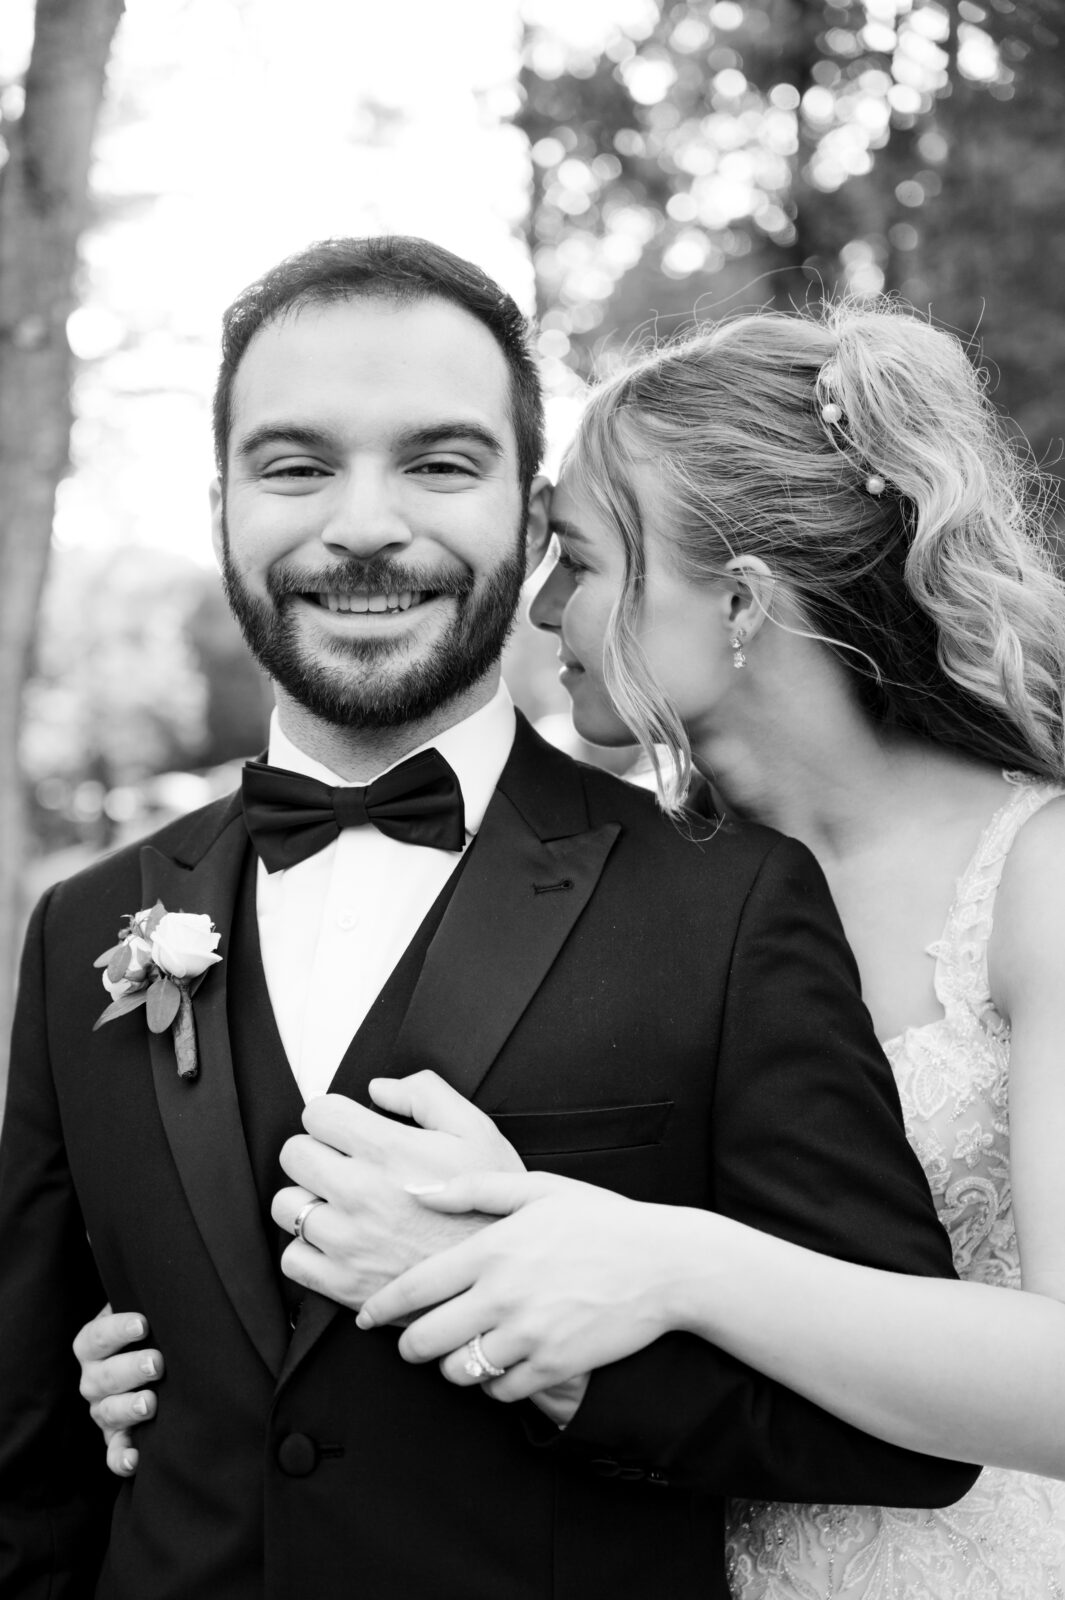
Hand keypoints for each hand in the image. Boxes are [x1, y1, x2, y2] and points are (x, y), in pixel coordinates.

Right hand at [73, 1305, 163, 1477]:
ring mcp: (102, 1410)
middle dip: (131, 1369)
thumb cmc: (148, 1333)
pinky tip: (135, 1459)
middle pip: (105, 1375)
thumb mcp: (141, 1317)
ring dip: (129, 1408)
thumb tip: (172, 1300)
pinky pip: (113, 1452)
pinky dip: (122, 1458)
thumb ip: (148, 1308)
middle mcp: (93, 1379)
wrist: (148, 1363)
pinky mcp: (115, 1437)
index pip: (97, 1336)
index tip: (143, 1324)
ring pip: (109, 1412)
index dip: (117, 1330)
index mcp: (92, 1345)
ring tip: (151, 1403)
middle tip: (156, 1364)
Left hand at [272, 1072, 523, 1310]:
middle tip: (344, 1164)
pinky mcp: (344, 1285)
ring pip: (287, 1205)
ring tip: (341, 1205)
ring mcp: (348, 1242)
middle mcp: (361, 1194)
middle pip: (294, 1154)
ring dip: (310, 1200)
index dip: (335, 1116)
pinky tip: (338, 1242)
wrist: (503, 1280)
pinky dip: (308, 1249)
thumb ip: (426, 1094)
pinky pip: (293, 1257)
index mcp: (390, 1151)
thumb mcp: (476, 1132)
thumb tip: (378, 1089)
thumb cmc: (492, 1205)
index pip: (318, 1113)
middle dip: (317, 1151)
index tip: (349, 1129)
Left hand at [355, 1170, 685, 1410]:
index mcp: (491, 1248)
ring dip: (452, 1366)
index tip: (367, 1316)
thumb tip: (419, 1189)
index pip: (414, 1287)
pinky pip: (500, 1391)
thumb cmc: (601, 1219)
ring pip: (458, 1371)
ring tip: (458, 1353)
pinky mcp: (554, 1366)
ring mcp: (528, 1335)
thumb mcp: (538, 1188)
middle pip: (424, 1340)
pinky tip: (502, 1366)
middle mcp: (502, 1295)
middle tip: (411, 1343)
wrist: (665, 1263)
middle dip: (409, 1345)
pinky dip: (494, 1384)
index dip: (381, 1307)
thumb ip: (473, 1187)